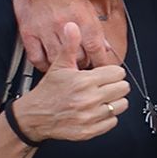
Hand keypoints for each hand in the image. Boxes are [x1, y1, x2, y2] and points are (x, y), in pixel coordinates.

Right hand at [10, 0, 109, 69]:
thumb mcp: (87, 7)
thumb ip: (96, 28)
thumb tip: (106, 47)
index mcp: (82, 18)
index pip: (96, 47)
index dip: (101, 60)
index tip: (103, 66)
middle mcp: (64, 25)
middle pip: (78, 57)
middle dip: (84, 64)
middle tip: (85, 64)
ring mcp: (45, 30)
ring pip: (58, 60)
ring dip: (65, 66)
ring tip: (69, 66)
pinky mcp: (28, 34)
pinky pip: (36, 58)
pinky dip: (44, 65)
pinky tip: (50, 64)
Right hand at [15, 22, 129, 142]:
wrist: (33, 116)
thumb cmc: (48, 91)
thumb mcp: (59, 66)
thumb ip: (70, 45)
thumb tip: (72, 26)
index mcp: (84, 81)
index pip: (118, 73)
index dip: (112, 72)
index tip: (104, 74)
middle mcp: (89, 99)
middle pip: (122, 88)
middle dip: (115, 85)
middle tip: (103, 86)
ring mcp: (89, 116)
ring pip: (121, 105)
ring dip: (114, 101)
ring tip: (101, 98)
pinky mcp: (88, 131)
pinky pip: (112, 122)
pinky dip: (108, 117)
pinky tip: (97, 110)